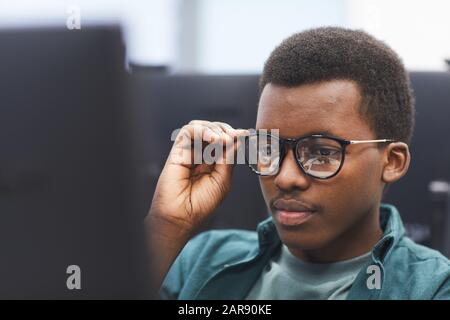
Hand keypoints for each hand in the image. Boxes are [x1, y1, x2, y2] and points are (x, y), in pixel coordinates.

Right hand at [148, 120, 248, 235]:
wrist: (181, 218)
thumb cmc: (200, 205)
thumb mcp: (222, 181)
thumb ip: (228, 160)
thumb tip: (237, 139)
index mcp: (212, 163)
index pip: (223, 142)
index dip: (233, 135)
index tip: (244, 134)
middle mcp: (200, 156)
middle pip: (213, 131)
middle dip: (225, 130)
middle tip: (234, 136)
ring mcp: (188, 153)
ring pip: (200, 127)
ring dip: (214, 129)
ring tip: (222, 139)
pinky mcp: (177, 152)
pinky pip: (188, 132)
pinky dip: (201, 130)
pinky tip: (212, 139)